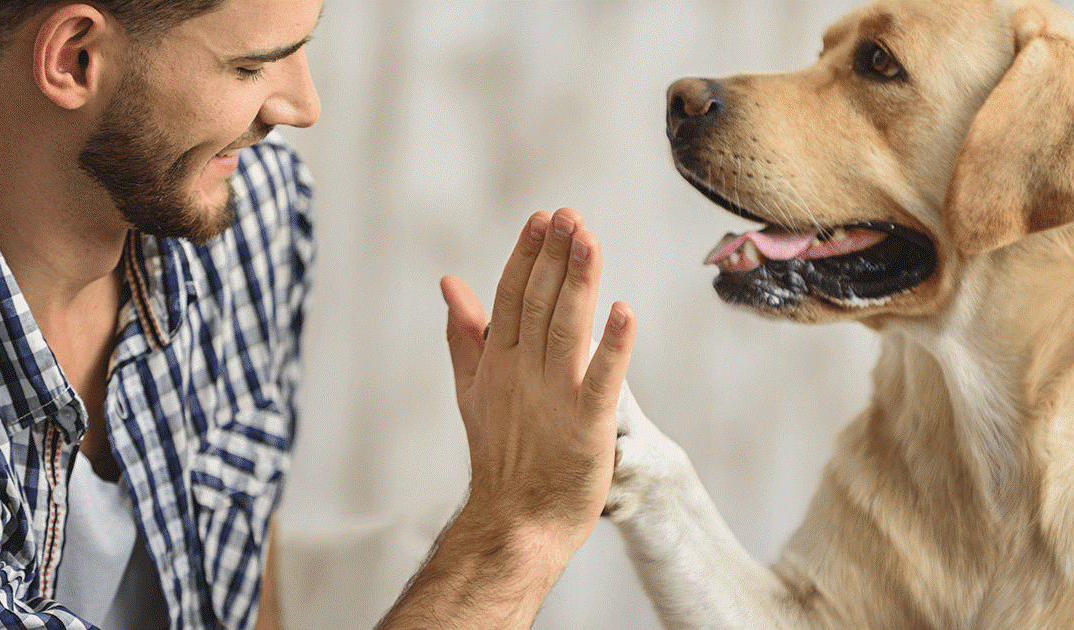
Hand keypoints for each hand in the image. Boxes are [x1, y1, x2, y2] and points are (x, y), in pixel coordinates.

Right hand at [440, 207, 635, 559]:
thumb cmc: (501, 455)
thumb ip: (465, 333)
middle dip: (554, 257)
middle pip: (539, 304)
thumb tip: (449, 282)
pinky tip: (624, 311)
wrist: (515, 522)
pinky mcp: (587, 425)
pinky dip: (613, 346)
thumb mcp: (473, 388)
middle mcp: (523, 373)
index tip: (543, 218)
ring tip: (589, 240)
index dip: (528, 256)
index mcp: (499, 362)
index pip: (511, 297)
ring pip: (566, 329)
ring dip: (579, 283)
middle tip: (569, 215)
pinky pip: (602, 379)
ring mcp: (554, 398)